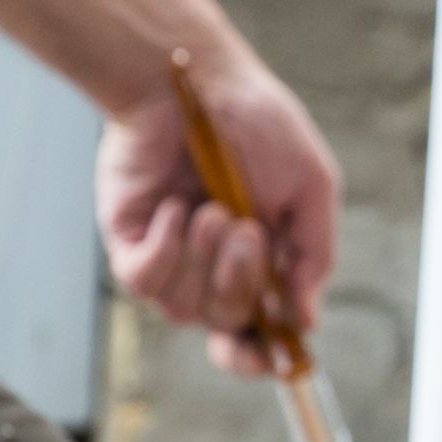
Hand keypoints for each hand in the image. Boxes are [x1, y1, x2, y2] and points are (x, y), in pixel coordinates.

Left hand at [97, 45, 337, 375]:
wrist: (192, 80)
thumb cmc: (254, 121)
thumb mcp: (309, 184)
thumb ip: (314, 253)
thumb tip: (306, 320)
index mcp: (259, 262)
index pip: (256, 336)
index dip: (262, 358)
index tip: (275, 361)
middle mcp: (210, 269)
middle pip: (227, 324)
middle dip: (239, 281)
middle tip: (243, 225)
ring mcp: (168, 258)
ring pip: (183, 309)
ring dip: (201, 259)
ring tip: (205, 206)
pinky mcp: (127, 242)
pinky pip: (143, 281)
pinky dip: (164, 250)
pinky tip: (172, 208)